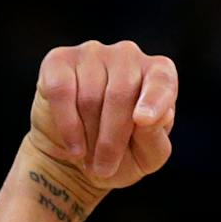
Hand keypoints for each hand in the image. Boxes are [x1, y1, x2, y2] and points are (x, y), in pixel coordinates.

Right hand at [27, 40, 177, 192]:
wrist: (76, 157)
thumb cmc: (122, 155)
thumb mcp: (146, 156)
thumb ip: (155, 138)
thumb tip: (158, 116)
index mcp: (158, 74)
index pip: (162, 81)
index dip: (153, 100)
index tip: (142, 120)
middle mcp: (128, 55)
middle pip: (120, 95)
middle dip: (112, 139)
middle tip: (105, 168)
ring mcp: (93, 53)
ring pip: (89, 96)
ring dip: (89, 135)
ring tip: (88, 155)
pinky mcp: (59, 60)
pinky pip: (61, 91)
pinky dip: (67, 124)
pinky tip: (73, 145)